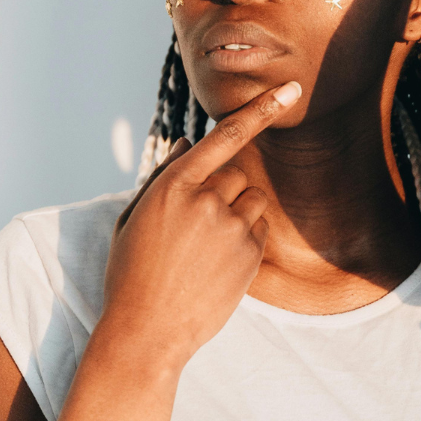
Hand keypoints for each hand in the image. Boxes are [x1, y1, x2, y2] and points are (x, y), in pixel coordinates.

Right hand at [99, 81, 302, 369]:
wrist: (147, 330)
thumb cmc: (131, 272)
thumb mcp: (133, 218)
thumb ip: (163, 174)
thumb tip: (187, 142)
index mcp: (173, 185)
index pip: (224, 137)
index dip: (260, 109)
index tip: (288, 89)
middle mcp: (206, 200)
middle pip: (234, 174)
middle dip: (221, 191)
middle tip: (195, 228)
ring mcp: (231, 227)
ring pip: (251, 199)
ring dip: (236, 212)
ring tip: (206, 247)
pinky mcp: (250, 253)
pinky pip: (259, 227)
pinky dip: (245, 235)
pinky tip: (218, 262)